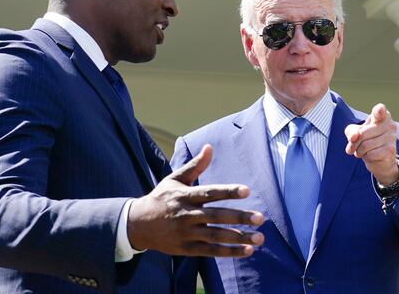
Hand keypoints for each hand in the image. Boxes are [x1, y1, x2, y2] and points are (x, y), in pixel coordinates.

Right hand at [127, 144, 264, 256]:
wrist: (138, 224)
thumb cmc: (161, 198)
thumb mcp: (175, 179)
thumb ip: (195, 166)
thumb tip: (209, 147)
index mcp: (185, 196)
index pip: (209, 193)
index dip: (228, 191)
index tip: (247, 191)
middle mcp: (186, 215)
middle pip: (216, 216)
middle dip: (239, 218)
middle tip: (260, 218)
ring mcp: (186, 234)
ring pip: (215, 236)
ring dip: (238, 238)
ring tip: (259, 238)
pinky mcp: (187, 249)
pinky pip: (210, 252)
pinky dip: (228, 252)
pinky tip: (247, 251)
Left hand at [344, 103, 398, 184]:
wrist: (379, 159)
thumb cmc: (366, 140)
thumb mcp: (355, 133)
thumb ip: (351, 131)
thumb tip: (353, 137)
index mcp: (382, 116)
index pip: (380, 111)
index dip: (379, 110)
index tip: (380, 110)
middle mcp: (390, 125)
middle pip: (362, 133)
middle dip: (354, 143)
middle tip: (354, 146)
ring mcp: (392, 137)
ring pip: (366, 145)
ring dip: (359, 151)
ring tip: (362, 151)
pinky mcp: (391, 150)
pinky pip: (371, 154)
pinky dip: (366, 157)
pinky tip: (370, 156)